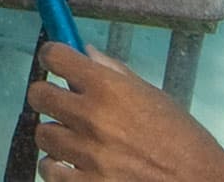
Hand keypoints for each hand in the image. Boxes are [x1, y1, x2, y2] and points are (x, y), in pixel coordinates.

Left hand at [30, 43, 223, 180]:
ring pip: (43, 133)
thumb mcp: (155, 97)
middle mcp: (92, 117)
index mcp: (110, 88)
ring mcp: (86, 155)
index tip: (55, 61)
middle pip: (39, 94)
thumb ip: (116, 74)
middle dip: (48, 94)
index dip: (53, 56)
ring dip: (56, 134)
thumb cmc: (185, 141)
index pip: (56, 57)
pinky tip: (73, 164)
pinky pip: (49, 170)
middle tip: (62, 102)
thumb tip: (87, 53)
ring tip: (75, 139)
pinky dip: (57, 167)